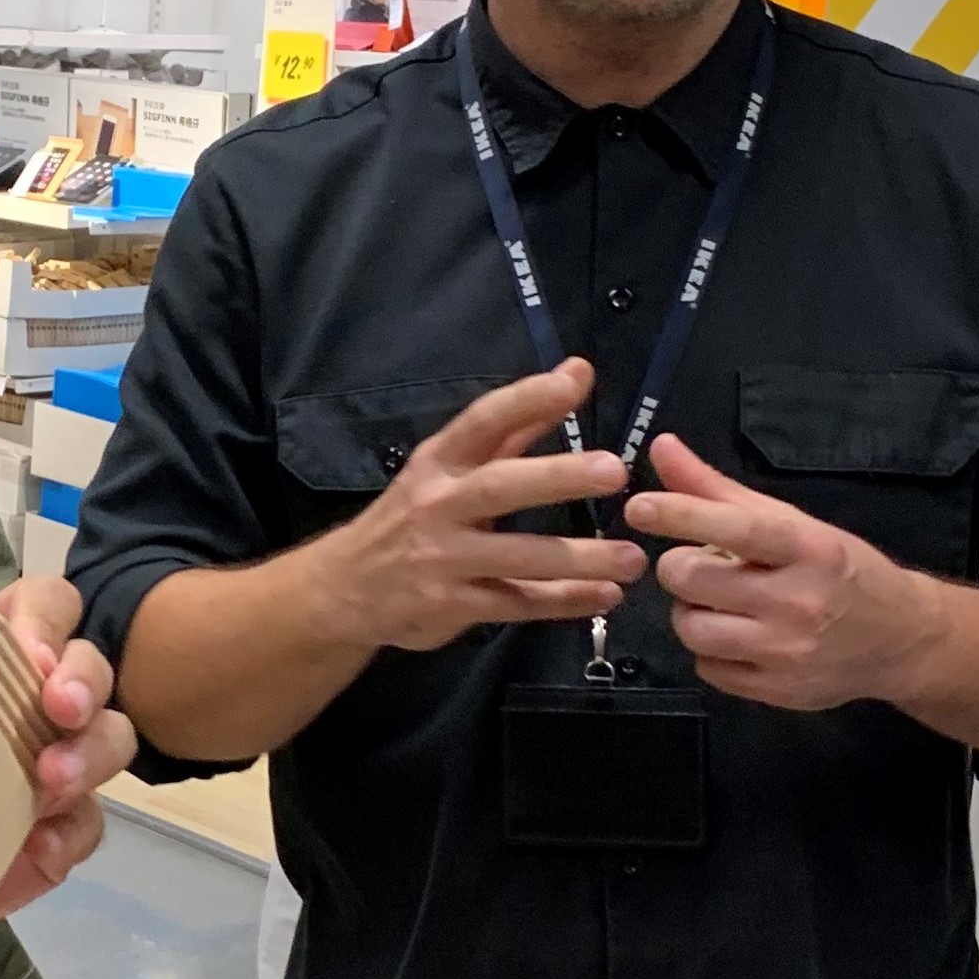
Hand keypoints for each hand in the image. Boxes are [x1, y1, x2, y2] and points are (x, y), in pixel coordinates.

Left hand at [0, 578, 133, 919]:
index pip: (47, 605)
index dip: (49, 620)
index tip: (33, 659)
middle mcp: (35, 703)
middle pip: (94, 670)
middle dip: (86, 684)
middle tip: (60, 712)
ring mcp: (53, 767)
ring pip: (110, 741)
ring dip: (92, 753)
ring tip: (53, 782)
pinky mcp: (54, 832)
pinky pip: (88, 825)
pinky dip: (71, 835)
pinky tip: (37, 848)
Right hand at [312, 362, 644, 653]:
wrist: (346, 587)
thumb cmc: (413, 516)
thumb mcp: (451, 466)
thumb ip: (517, 424)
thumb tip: (578, 371)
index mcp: (439, 461)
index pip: (482, 421)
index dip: (527, 399)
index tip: (575, 381)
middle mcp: (437, 504)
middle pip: (500, 487)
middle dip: (557, 478)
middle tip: (615, 472)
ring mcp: (441, 559)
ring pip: (516, 558)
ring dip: (577, 559)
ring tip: (632, 559)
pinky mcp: (450, 606)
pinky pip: (515, 604)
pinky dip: (562, 603)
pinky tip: (604, 597)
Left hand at [624, 432, 939, 709]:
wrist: (901, 640)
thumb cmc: (840, 570)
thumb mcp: (793, 522)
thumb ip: (720, 490)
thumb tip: (661, 447)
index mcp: (809, 549)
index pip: (736, 529)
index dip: (682, 515)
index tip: (639, 506)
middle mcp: (800, 602)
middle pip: (693, 581)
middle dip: (680, 568)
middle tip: (699, 566)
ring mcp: (787, 652)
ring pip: (691, 628)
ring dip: (690, 611)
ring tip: (717, 602)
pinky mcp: (775, 691)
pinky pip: (705, 666)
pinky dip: (709, 649)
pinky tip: (737, 635)